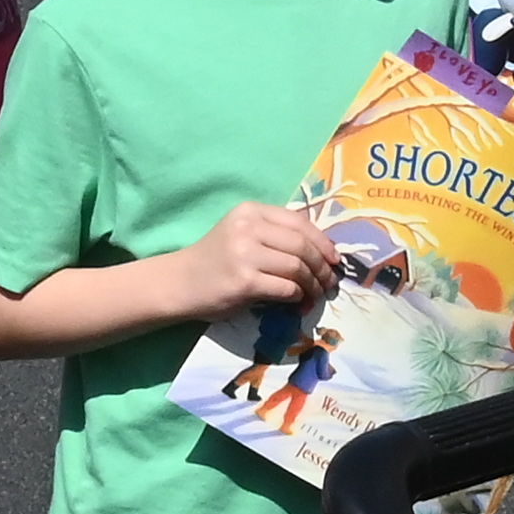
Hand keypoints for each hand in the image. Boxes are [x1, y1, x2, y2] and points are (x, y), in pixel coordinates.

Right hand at [174, 201, 344, 325]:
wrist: (179, 283)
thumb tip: (321, 252)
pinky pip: (285, 288)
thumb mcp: (242, 235)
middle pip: (302, 245)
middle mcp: (248, 228)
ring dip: (313, 284)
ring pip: (297, 266)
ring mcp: (245, 254)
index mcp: (250, 211)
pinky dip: (298, 296)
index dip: (322, 241)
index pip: (299, 222)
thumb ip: (275, 235)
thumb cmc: (215, 261)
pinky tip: (298, 302)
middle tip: (328, 282)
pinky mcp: (244, 282)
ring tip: (315, 294)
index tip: (334, 259)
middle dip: (322, 266)